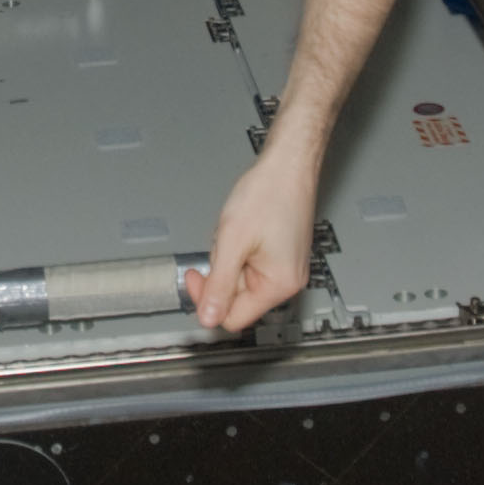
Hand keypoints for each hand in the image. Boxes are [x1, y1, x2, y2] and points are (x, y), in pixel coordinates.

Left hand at [194, 140, 320, 334]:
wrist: (288, 166)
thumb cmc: (268, 194)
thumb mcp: (232, 242)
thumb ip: (219, 284)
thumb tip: (209, 318)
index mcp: (279, 284)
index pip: (234, 318)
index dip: (208, 300)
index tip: (195, 276)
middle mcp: (287, 281)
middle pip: (238, 299)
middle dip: (220, 274)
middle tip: (217, 246)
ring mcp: (286, 268)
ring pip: (241, 280)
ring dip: (229, 260)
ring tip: (234, 232)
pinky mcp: (282, 256)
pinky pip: (250, 266)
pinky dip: (239, 251)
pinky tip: (241, 231)